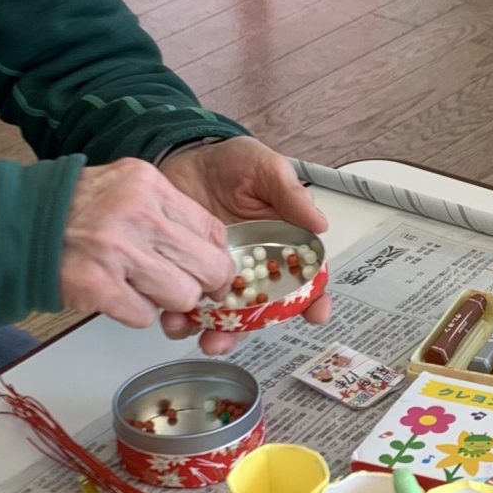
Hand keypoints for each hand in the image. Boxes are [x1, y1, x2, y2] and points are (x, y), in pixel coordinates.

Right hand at [58, 158, 233, 328]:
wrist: (15, 225)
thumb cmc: (72, 210)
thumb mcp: (126, 188)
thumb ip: (168, 212)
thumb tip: (212, 251)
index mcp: (148, 184)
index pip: (212, 230)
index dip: (216, 259)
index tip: (210, 272)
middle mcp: (136, 214)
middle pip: (207, 267)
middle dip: (201, 286)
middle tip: (183, 288)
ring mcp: (116, 251)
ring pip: (181, 297)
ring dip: (166, 302)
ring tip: (139, 286)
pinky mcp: (97, 286)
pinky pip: (145, 316)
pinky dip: (134, 312)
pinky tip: (115, 293)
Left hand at [158, 137, 332, 352]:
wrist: (184, 157)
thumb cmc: (231, 164)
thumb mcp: (265, 169)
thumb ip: (290, 194)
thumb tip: (319, 223)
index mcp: (280, 248)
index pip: (304, 280)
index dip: (313, 300)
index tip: (315, 314)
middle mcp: (253, 270)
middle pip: (260, 311)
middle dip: (249, 330)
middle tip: (234, 336)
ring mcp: (219, 276)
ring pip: (224, 317)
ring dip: (216, 332)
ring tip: (204, 335)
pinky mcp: (187, 275)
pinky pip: (185, 306)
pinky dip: (180, 319)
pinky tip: (173, 319)